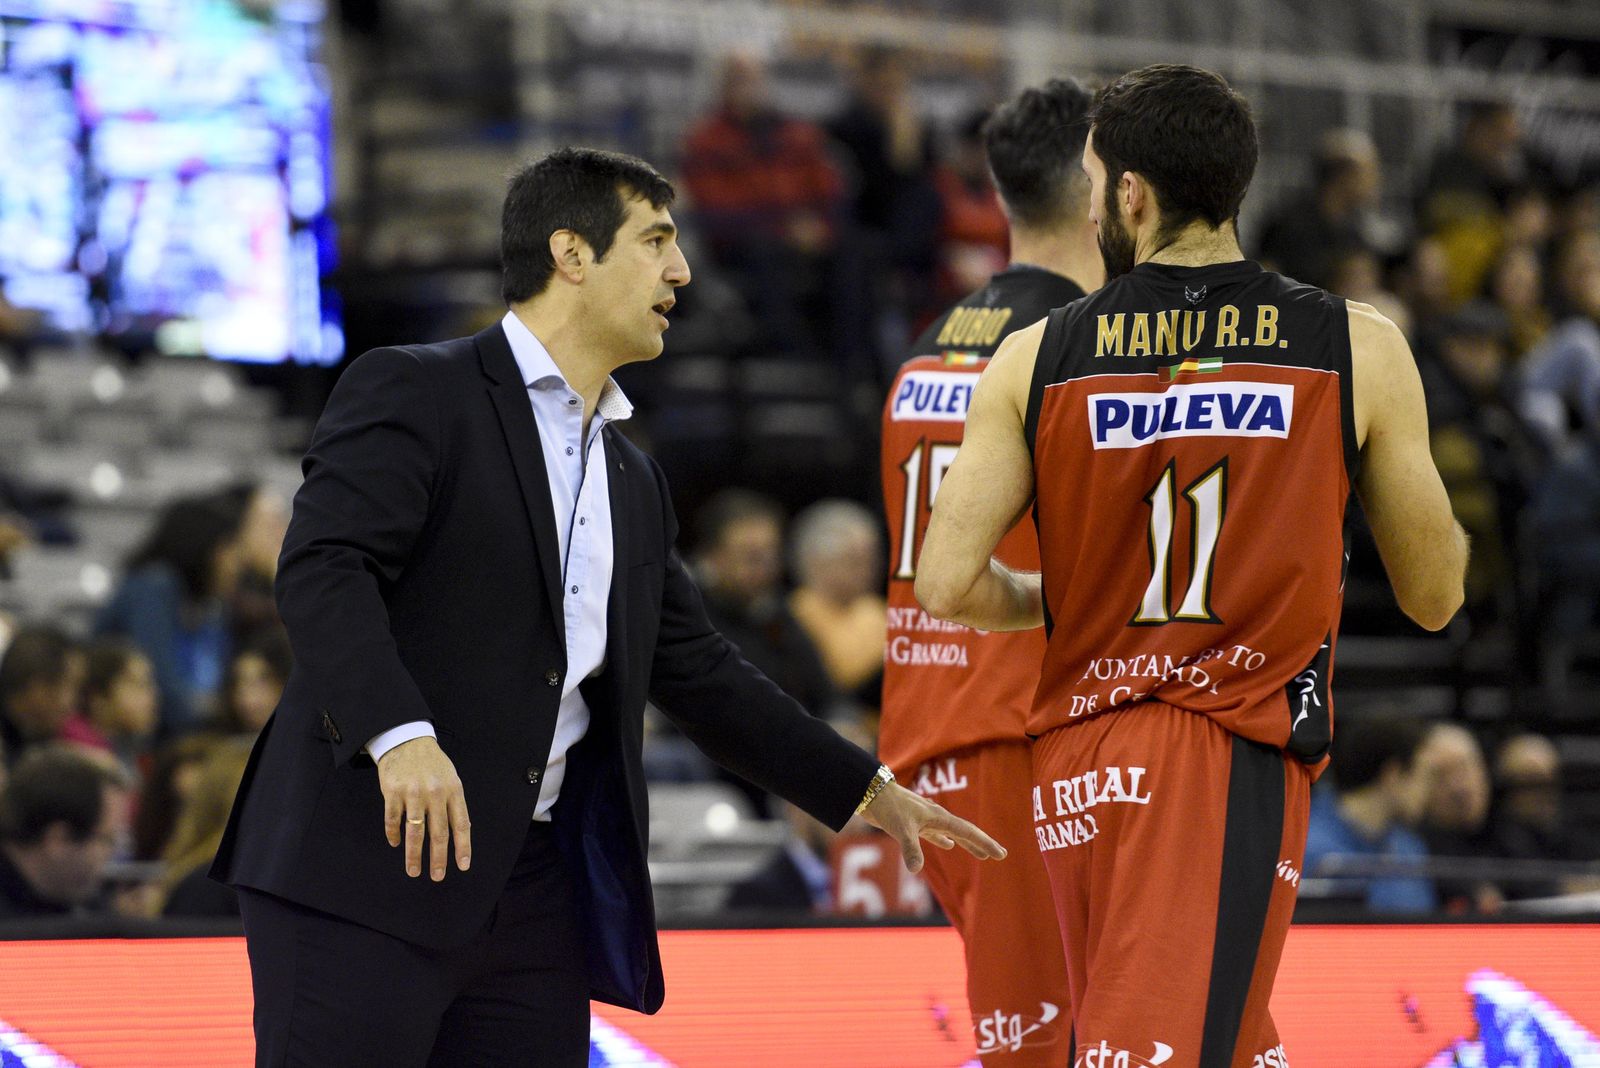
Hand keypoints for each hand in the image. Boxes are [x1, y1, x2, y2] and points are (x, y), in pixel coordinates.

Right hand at [377, 736, 471, 880]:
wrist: (407, 740)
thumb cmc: (432, 764)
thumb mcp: (451, 779)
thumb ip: (453, 804)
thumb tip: (459, 834)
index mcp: (453, 790)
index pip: (461, 824)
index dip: (463, 847)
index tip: (462, 866)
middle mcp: (435, 793)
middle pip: (438, 833)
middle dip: (438, 859)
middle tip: (437, 876)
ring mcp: (413, 793)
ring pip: (414, 832)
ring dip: (413, 855)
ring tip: (414, 871)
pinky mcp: (392, 792)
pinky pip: (393, 820)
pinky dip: (393, 835)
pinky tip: (396, 843)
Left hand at [857, 783, 1005, 873]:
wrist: (870, 792)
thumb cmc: (888, 807)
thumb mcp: (901, 828)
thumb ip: (910, 848)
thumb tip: (916, 869)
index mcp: (939, 817)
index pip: (968, 832)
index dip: (984, 843)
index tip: (1001, 854)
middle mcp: (936, 817)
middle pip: (965, 832)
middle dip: (981, 844)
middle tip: (999, 854)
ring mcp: (926, 819)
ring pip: (952, 833)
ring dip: (966, 843)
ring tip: (980, 854)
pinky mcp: (914, 823)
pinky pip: (935, 833)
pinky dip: (943, 840)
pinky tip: (948, 845)